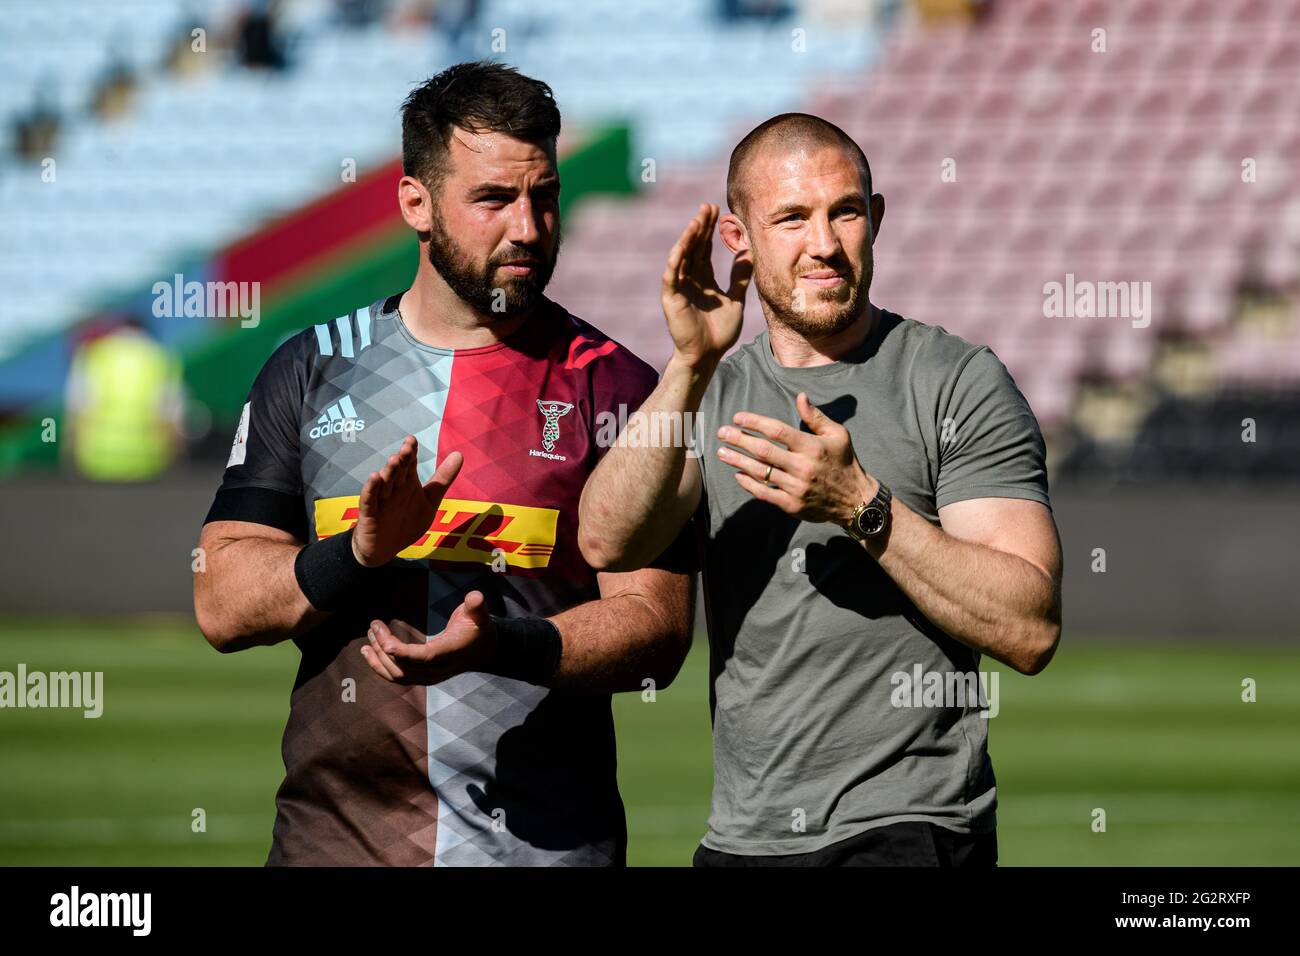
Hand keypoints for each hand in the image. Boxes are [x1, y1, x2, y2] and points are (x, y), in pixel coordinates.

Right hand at [351, 436, 462, 567]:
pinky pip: (370, 500)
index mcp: (407, 483)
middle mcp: (394, 489)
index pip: (409, 464)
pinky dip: (371, 489)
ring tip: (394, 460)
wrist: (385, 548)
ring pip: (384, 483)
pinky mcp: (369, 514)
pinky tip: (374, 478)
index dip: (410, 452)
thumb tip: (459, 454)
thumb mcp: (429, 500)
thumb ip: (443, 479)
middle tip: (406, 449)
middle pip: (397, 471)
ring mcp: (381, 500)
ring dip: (388, 472)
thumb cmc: (406, 521)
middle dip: (401, 460)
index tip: (412, 440)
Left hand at [360, 591, 495, 684]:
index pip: (424, 657)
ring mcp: (429, 677)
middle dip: (385, 647)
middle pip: (405, 665)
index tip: (385, 643)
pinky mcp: (422, 677)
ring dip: (378, 658)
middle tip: (374, 625)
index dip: (404, 653)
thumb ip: (476, 605)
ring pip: (398, 674)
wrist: (482, 651)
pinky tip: (368, 652)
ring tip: (369, 636)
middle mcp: (438, 670)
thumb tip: (475, 596)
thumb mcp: (479, 615)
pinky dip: (379, 667)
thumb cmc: (478, 628)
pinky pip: (397, 677)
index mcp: (450, 653)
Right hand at [661, 203, 752, 369]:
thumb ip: (740, 277)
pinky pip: (672, 275)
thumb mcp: (736, 299)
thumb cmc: (720, 332)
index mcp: (704, 280)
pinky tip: (683, 245)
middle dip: (700, 227)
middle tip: (708, 206)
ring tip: (697, 219)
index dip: (709, 230)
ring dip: (688, 238)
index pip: (704, 249)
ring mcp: (679, 287)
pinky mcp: (671, 298)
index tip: (717, 211)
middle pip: (693, 247)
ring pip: (682, 256)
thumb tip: (749, 253)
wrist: (707, 355)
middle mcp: (690, 280)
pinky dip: (676, 259)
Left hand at [716, 392, 876, 524]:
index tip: (738, 418)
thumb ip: (816, 417)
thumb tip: (800, 396)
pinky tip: (737, 474)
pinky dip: (748, 483)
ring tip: (721, 452)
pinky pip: (764, 493)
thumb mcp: (838, 435)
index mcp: (812, 447)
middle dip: (739, 440)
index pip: (777, 431)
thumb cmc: (844, 462)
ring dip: (737, 461)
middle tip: (721, 433)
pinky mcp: (792, 505)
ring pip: (760, 472)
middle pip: (763, 451)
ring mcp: (796, 488)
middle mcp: (802, 467)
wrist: (855, 501)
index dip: (754, 422)